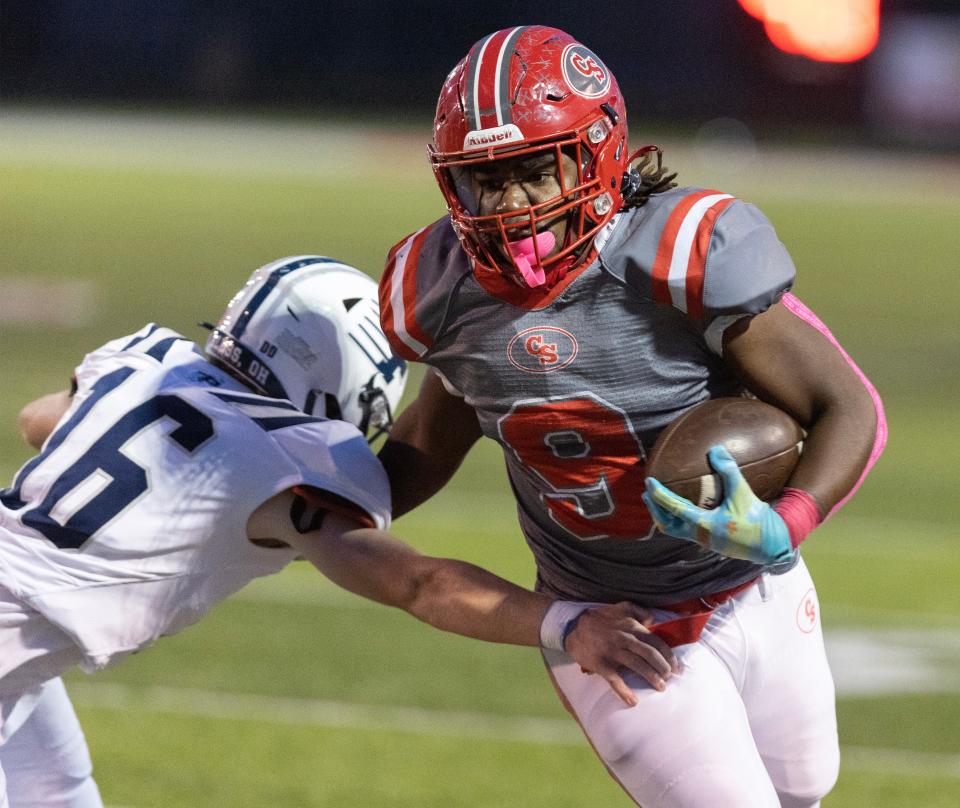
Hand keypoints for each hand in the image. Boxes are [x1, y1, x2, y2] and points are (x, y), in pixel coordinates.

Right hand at [564, 602, 679, 704]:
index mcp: (631, 626)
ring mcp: (613, 653)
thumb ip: (638, 610)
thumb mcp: (619, 607)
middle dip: (663, 668)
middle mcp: (624, 639)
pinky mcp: (601, 665)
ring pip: (637, 666)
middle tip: (669, 678)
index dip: (668, 655)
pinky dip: (625, 693)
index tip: (676, 666)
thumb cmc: (600, 618)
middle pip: (650, 655)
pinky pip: (615, 681)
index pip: (655, 642)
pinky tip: (633, 701)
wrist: (573, 627)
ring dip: (651, 678)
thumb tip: (653, 619)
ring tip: (661, 687)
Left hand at [642, 444, 795, 564]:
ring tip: (659, 502)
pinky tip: (682, 509)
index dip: (659, 494)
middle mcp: (699, 535)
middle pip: (667, 524)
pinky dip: (678, 520)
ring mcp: (704, 541)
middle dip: (655, 509)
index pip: (673, 508)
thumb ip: (729, 471)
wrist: (772, 546)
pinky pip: (687, 531)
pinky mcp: (711, 541)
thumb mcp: (743, 493)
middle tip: (648, 493)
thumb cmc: (757, 521)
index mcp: (703, 524)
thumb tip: (716, 449)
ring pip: (676, 531)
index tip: (649, 482)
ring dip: (665, 516)